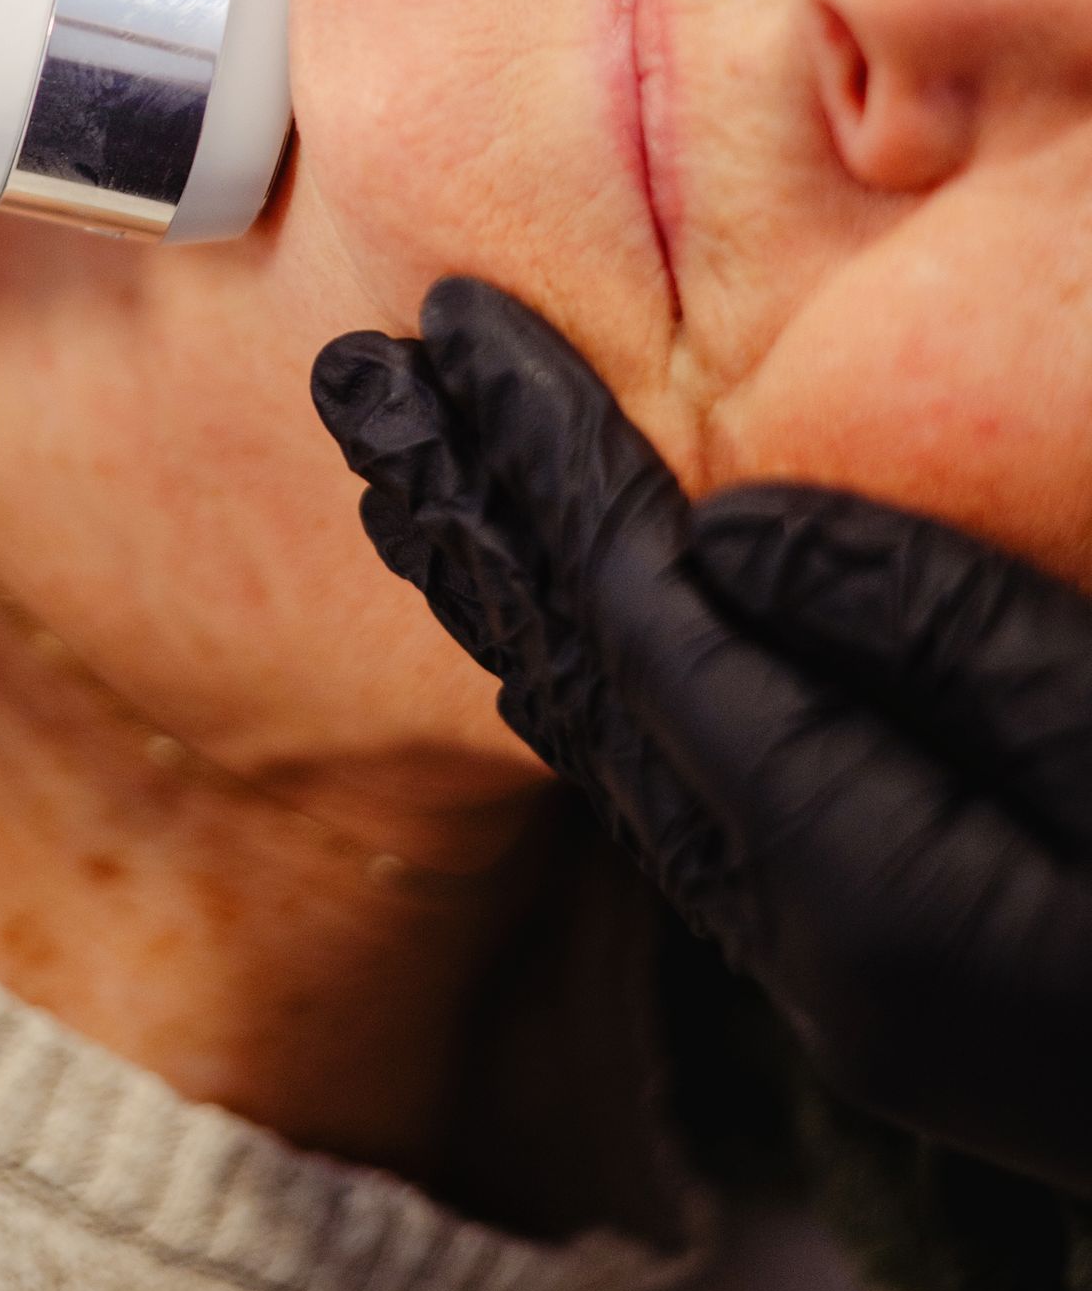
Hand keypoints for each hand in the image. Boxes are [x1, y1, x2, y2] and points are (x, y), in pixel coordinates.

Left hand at [313, 278, 1091, 1193]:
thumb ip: (929, 634)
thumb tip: (723, 533)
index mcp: (868, 880)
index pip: (643, 622)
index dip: (542, 460)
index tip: (456, 328)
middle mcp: (811, 938)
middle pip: (583, 679)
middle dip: (468, 508)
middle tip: (360, 373)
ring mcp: (831, 962)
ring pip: (611, 736)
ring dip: (507, 579)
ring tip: (412, 461)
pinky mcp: (869, 955)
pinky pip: (678, 784)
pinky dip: (594, 664)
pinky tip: (555, 600)